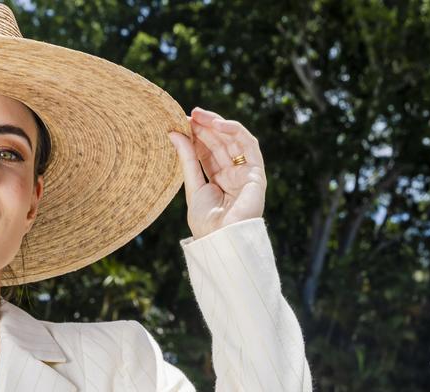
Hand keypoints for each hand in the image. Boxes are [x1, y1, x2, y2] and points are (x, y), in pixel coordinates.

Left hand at [167, 107, 265, 238]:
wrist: (221, 239)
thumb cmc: (206, 222)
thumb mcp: (192, 186)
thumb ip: (186, 159)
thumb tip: (173, 133)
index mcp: (217, 180)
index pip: (207, 152)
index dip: (196, 136)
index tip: (181, 123)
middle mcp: (232, 175)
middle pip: (220, 144)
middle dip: (205, 127)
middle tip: (190, 114)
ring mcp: (245, 173)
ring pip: (233, 141)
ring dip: (218, 125)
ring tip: (200, 115)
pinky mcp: (256, 173)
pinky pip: (249, 146)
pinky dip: (235, 131)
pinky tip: (218, 124)